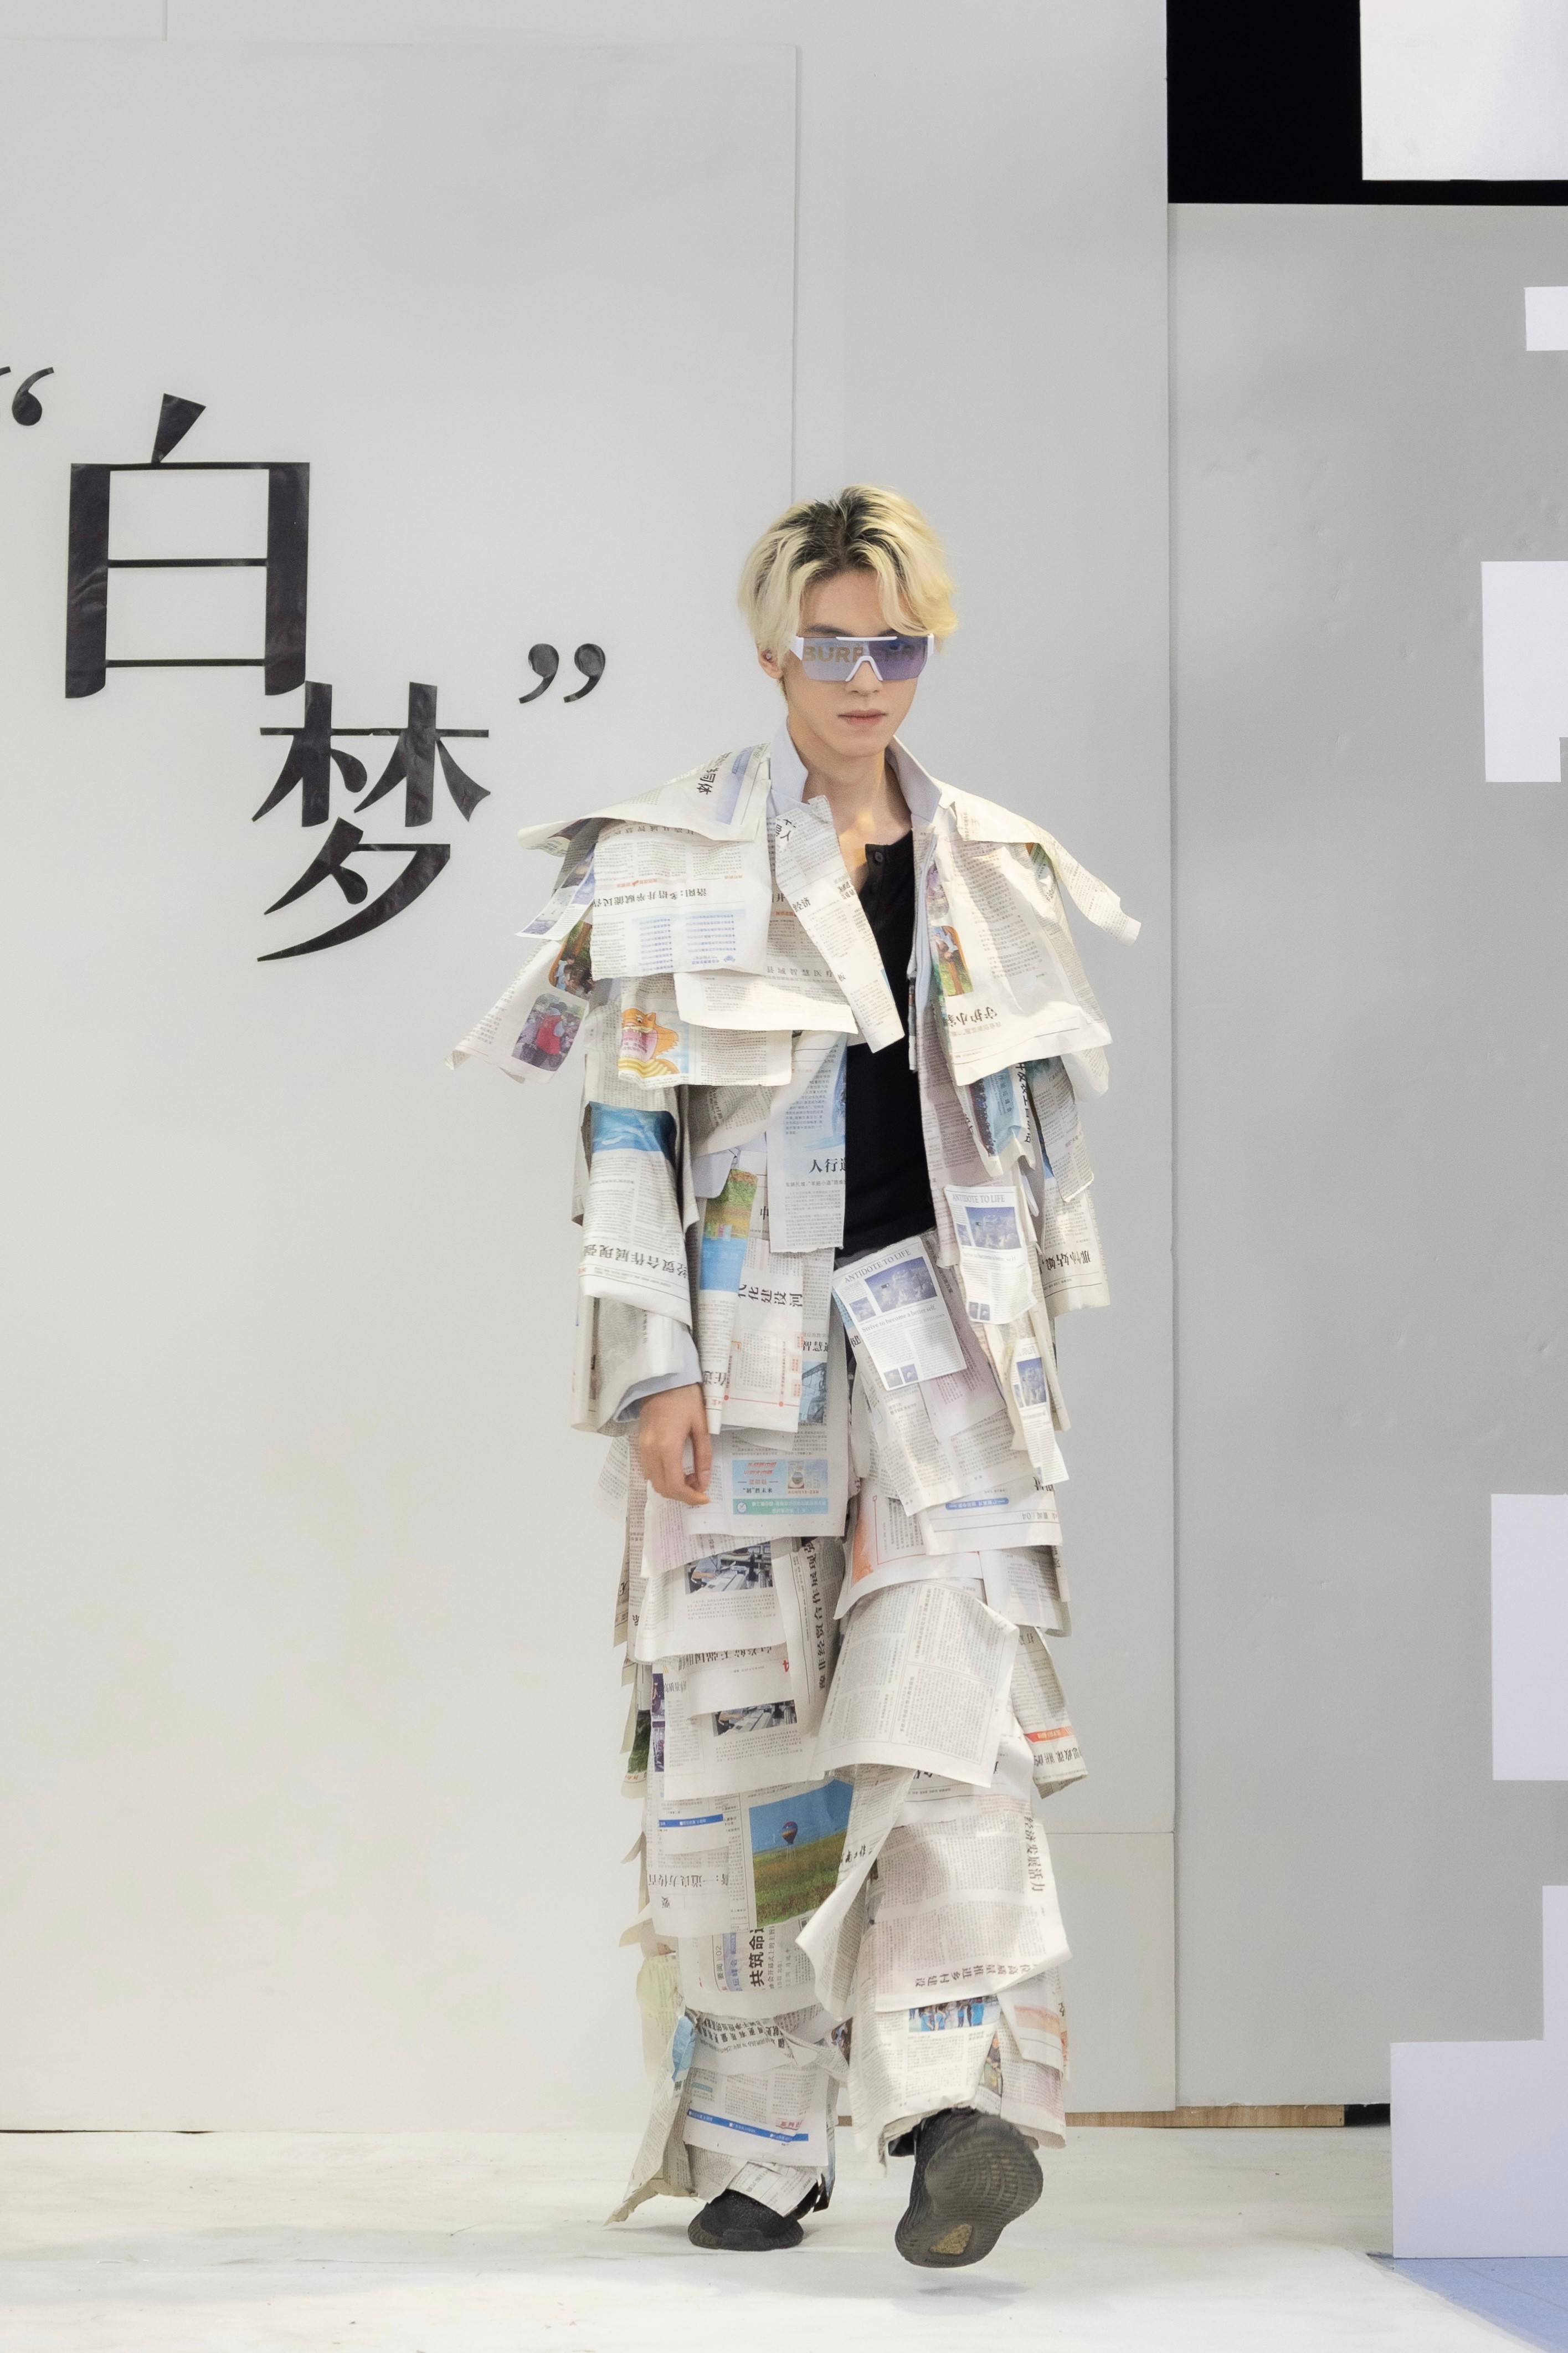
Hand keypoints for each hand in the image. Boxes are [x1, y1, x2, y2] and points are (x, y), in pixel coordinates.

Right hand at [638, 1383, 711, 1504]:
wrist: (662, 1379)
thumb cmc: (685, 1398)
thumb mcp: (701, 1426)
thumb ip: (703, 1457)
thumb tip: (704, 1482)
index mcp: (667, 1447)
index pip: (675, 1485)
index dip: (690, 1497)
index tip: (704, 1498)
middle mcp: (650, 1451)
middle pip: (662, 1488)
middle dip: (682, 1495)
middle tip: (699, 1487)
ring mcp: (642, 1448)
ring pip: (654, 1481)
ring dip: (672, 1487)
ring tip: (690, 1477)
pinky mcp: (639, 1444)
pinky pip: (649, 1470)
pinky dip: (663, 1477)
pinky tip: (678, 1469)